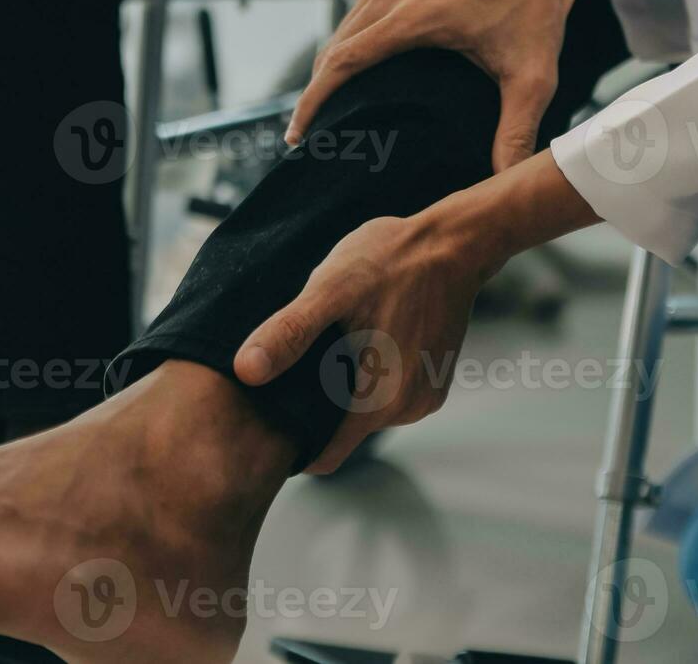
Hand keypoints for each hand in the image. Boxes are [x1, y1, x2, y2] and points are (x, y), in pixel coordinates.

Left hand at [234, 152, 600, 473]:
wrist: (452, 243)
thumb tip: (246, 372)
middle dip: (317, 408)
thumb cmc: (391, 260)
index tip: (270, 416)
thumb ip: (289, 333)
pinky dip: (370, 375)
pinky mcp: (434, 380)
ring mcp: (425, 396)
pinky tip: (361, 340)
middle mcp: (409, 409)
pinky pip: (389, 393)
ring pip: (367, 411)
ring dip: (345, 387)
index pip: (324, 455)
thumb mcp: (330, 290)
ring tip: (331, 345)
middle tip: (296, 363)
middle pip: (344, 431)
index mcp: (381, 400)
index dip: (293, 442)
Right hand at [288, 0, 602, 172]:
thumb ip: (517, 130)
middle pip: (335, 47)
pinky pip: (361, 4)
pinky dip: (352, 35)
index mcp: (416, 16)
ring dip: (333, 63)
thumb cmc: (538, 9)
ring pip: (345, 25)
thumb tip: (505, 181)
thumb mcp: (533, 76)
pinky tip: (356, 64)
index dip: (313, 101)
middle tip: (312, 133)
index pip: (344, 61)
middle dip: (319, 90)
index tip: (297, 135)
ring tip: (330, 103)